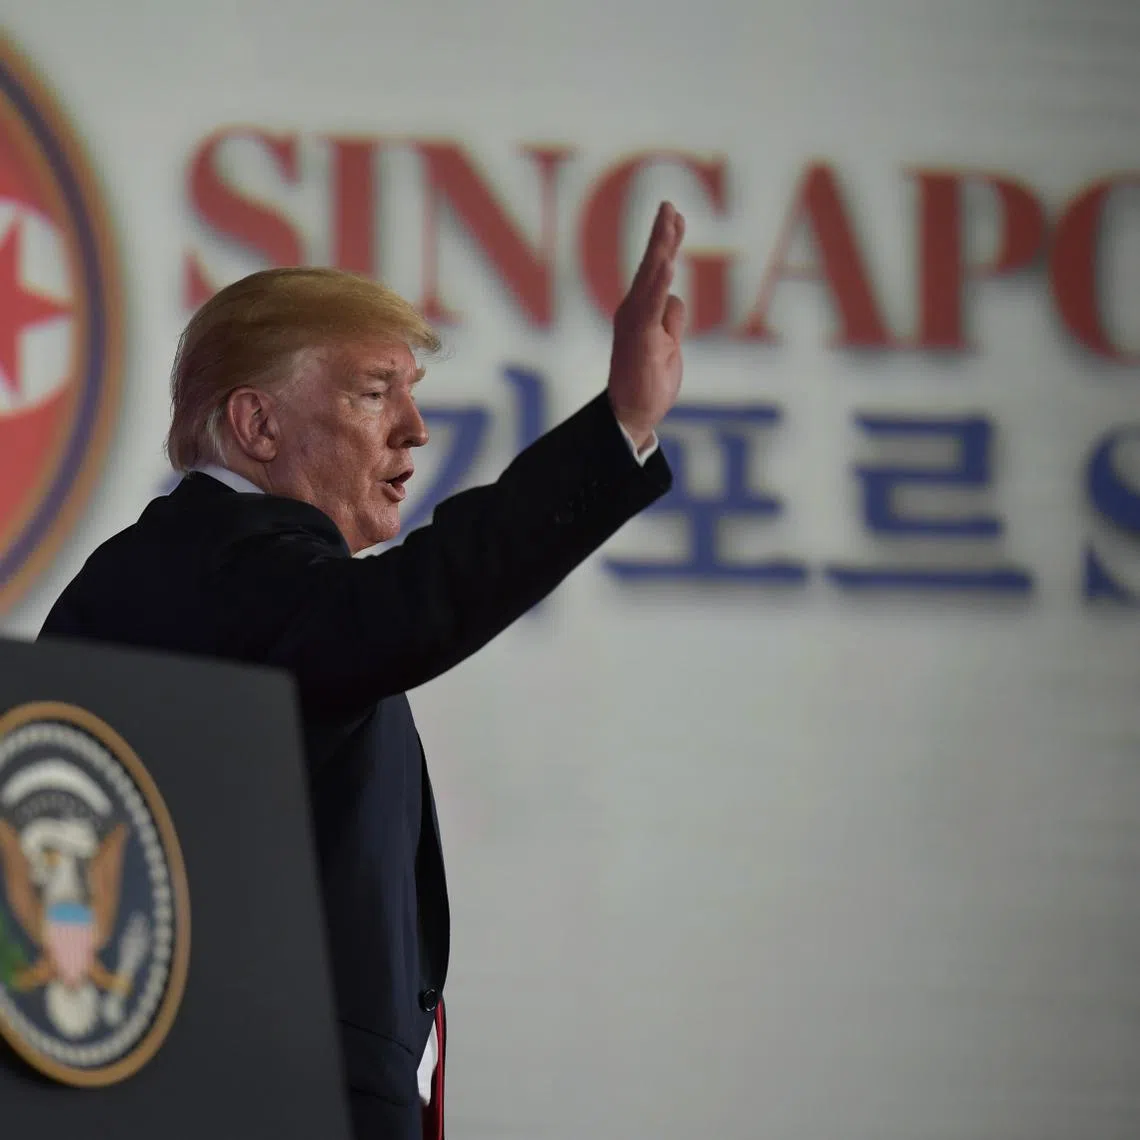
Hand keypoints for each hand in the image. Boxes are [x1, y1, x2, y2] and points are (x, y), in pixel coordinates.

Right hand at [607, 201, 686, 449]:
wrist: (633, 415)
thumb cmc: (648, 383)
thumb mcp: (669, 345)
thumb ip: (671, 319)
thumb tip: (675, 298)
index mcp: (641, 311)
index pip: (656, 270)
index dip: (666, 242)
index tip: (675, 215)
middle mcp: (633, 312)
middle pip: (649, 266)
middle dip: (661, 234)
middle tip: (669, 204)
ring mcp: (634, 325)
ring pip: (649, 280)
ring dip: (659, 251)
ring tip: (668, 223)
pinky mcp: (639, 340)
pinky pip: (651, 307)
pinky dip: (659, 285)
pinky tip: (667, 264)